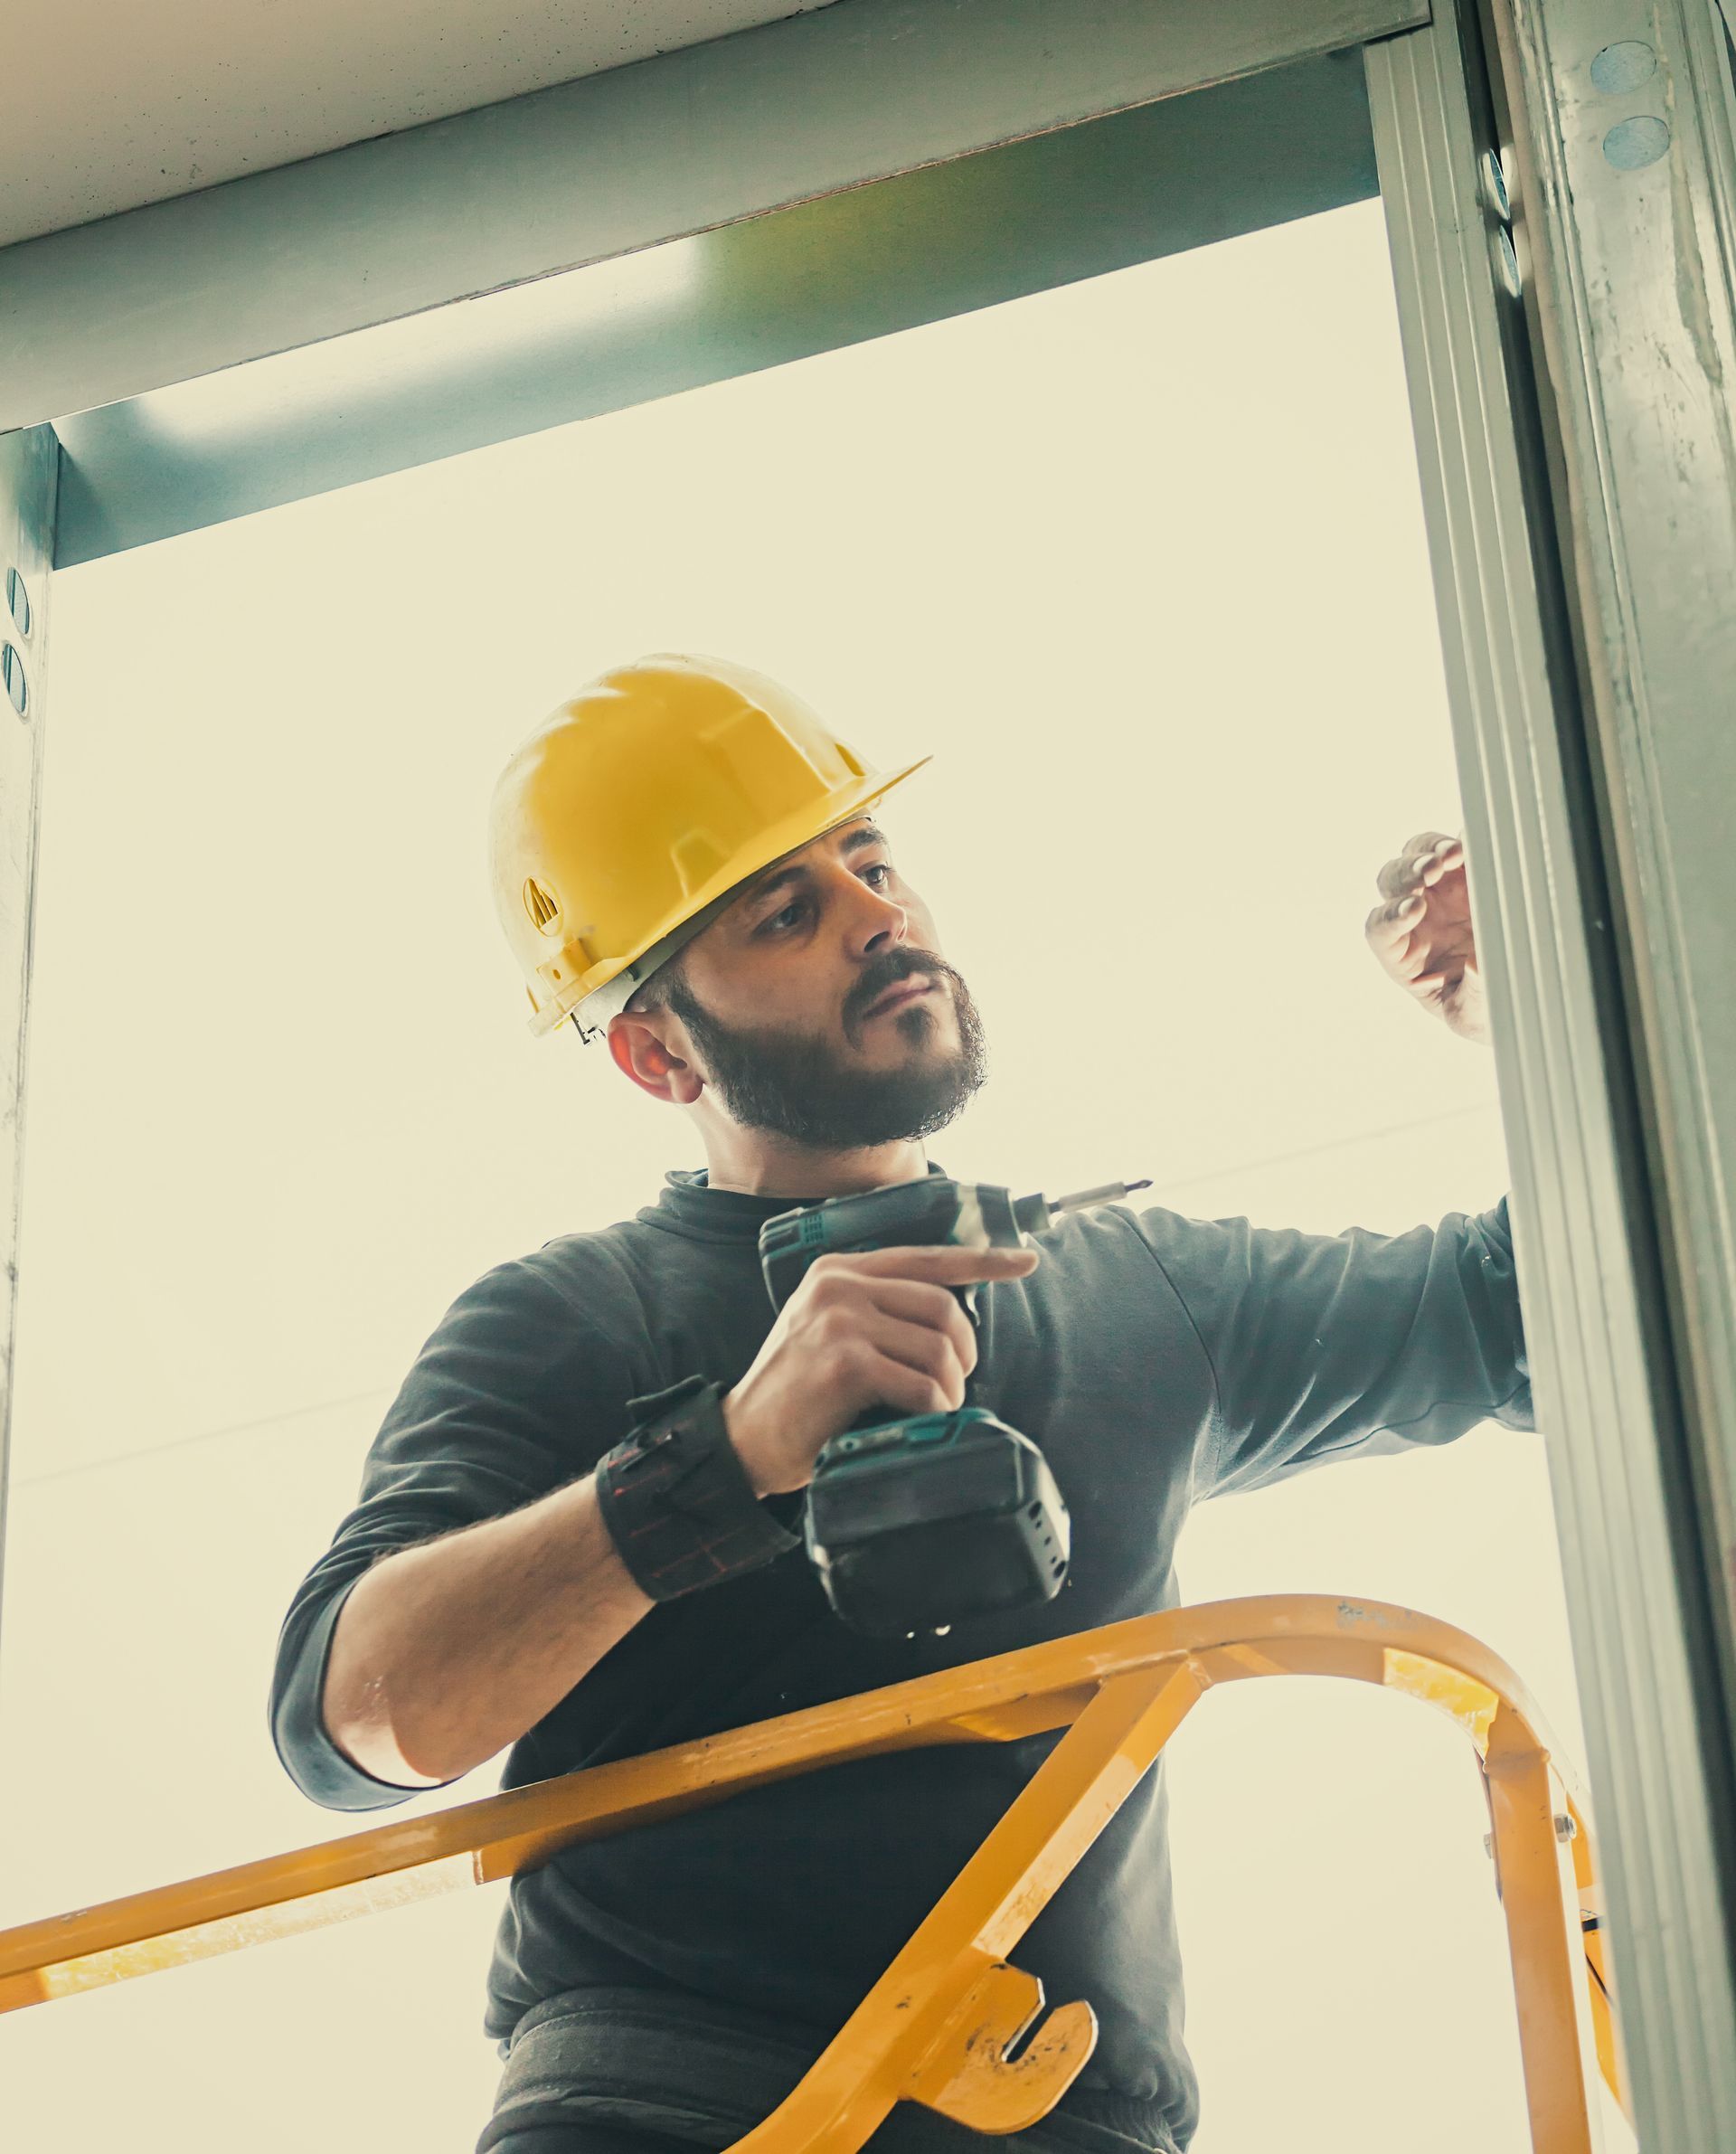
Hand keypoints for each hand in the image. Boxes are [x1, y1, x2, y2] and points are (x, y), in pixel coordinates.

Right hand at [722, 1242, 1040, 1495]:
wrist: (744, 1438)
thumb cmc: (796, 1392)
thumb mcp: (828, 1329)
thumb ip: (876, 1309)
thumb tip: (948, 1317)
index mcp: (838, 1270)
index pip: (926, 1256)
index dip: (982, 1260)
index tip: (1023, 1260)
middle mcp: (838, 1286)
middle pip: (942, 1304)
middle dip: (964, 1349)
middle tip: (956, 1380)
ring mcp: (840, 1321)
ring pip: (937, 1346)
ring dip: (950, 1385)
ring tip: (936, 1405)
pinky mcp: (845, 1363)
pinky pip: (920, 1383)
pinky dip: (934, 1406)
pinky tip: (923, 1418)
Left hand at [1364, 830, 1489, 1045]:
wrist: (1517, 991)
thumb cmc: (1480, 1008)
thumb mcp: (1472, 1015)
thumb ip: (1471, 994)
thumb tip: (1474, 964)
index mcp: (1402, 953)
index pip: (1381, 929)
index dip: (1392, 916)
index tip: (1415, 909)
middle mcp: (1415, 916)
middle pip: (1393, 883)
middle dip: (1407, 875)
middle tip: (1429, 872)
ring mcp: (1441, 890)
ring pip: (1418, 855)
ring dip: (1430, 850)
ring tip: (1450, 855)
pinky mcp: (1469, 871)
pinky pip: (1460, 846)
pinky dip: (1465, 839)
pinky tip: (1473, 841)